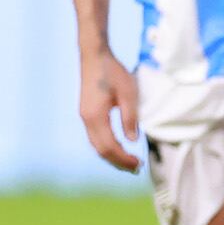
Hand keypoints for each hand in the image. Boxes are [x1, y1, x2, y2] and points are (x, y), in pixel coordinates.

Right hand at [78, 49, 143, 173]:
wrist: (94, 56)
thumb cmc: (113, 71)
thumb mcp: (128, 92)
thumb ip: (130, 117)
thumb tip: (132, 141)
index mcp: (96, 116)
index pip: (110, 146)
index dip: (124, 158)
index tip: (139, 164)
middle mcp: (87, 120)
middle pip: (101, 150)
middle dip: (118, 162)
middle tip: (136, 168)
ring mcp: (85, 117)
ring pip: (96, 145)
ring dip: (112, 156)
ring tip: (129, 162)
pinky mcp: (86, 113)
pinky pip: (95, 137)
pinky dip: (107, 147)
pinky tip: (118, 147)